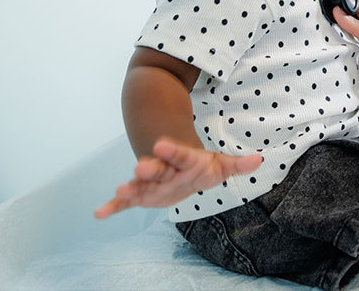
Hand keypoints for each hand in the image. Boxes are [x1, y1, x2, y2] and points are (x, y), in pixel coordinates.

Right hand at [93, 138, 261, 218]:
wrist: (178, 164)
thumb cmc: (200, 167)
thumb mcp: (220, 165)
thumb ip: (236, 164)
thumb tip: (259, 160)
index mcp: (185, 162)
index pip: (182, 155)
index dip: (173, 151)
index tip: (161, 144)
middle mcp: (166, 171)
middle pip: (159, 168)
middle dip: (151, 167)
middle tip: (140, 165)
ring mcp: (152, 182)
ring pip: (141, 184)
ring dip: (132, 187)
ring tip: (121, 188)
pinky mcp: (141, 194)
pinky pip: (126, 202)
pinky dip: (114, 207)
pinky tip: (99, 213)